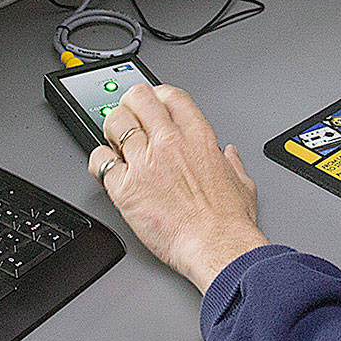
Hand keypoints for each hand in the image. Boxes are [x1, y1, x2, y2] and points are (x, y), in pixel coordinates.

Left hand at [89, 83, 267, 293]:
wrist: (217, 246)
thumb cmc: (229, 221)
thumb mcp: (241, 182)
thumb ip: (233, 163)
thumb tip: (228, 155)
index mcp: (199, 137)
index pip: (171, 95)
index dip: (157, 94)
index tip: (153, 102)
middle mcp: (170, 143)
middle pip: (138, 99)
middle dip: (129, 104)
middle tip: (128, 117)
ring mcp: (145, 163)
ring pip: (114, 123)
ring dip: (111, 130)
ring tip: (114, 142)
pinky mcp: (125, 188)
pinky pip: (99, 161)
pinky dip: (99, 162)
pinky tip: (107, 169)